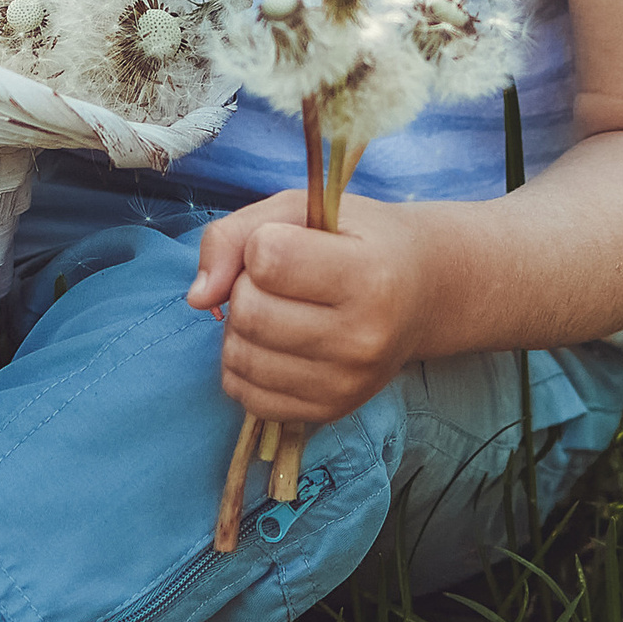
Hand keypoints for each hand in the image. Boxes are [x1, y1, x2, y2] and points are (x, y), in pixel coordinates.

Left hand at [186, 189, 458, 426]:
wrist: (423, 293)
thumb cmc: (359, 240)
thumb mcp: (302, 209)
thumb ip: (236, 233)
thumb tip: (199, 296)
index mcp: (369, 276)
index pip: (266, 259)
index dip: (262, 243)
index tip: (293, 243)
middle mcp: (362, 339)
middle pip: (248, 312)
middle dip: (246, 288)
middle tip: (281, 281)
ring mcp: (347, 384)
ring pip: (240, 357)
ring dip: (241, 328)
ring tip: (279, 310)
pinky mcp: (328, 412)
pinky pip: (247, 396)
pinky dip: (245, 367)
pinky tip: (274, 345)